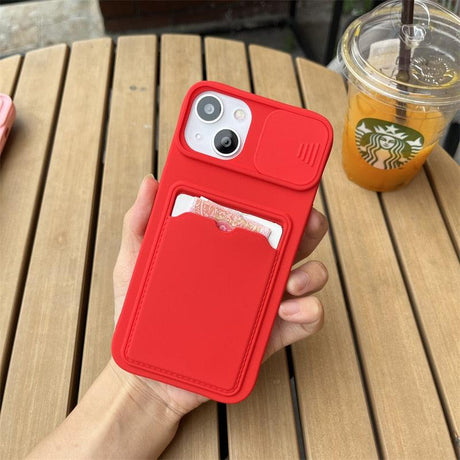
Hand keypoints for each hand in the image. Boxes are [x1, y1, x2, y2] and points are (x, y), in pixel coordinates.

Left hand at [111, 175, 327, 418]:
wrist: (149, 372)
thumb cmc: (144, 314)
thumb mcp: (135, 263)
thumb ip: (141, 223)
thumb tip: (151, 183)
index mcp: (225, 249)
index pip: (257, 216)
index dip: (275, 198)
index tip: (280, 183)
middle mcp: (251, 270)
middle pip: (292, 241)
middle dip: (308, 226)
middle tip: (305, 219)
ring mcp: (263, 301)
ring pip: (308, 276)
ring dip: (312, 272)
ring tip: (292, 279)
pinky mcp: (270, 334)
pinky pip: (304, 320)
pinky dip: (308, 312)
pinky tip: (287, 309)